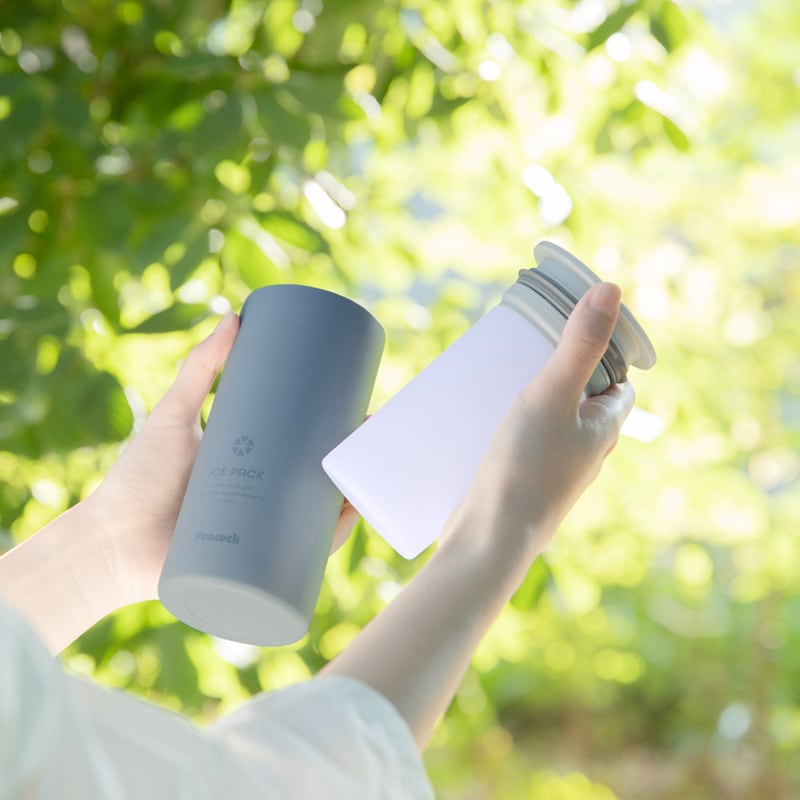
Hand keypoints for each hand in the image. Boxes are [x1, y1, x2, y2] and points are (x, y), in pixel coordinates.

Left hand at [86, 313, 360, 607]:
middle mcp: (264, 499)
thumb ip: (199, 368)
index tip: (362, 411)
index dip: (336, 434)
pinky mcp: (257, 566)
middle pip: (320, 482)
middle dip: (353, 464)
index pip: (305, 449)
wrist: (109, 543)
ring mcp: (263, 534)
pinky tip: (354, 517)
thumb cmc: (137, 479)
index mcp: (253, 466)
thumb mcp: (174, 417)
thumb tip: (234, 316)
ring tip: (367, 474)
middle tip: (371, 439)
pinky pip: (303, 556)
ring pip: (320, 517)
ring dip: (352, 498)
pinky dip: (331, 540)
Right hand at [442, 282, 634, 578]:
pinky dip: (512, 423)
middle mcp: (586, 451)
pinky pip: (526, 441)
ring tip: (499, 376)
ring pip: (551, 419)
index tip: (571, 328)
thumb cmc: (526, 470)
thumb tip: (611, 289)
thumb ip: (579, 345)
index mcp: (605, 429)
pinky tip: (483, 418)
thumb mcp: (551, 395)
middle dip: (558, 370)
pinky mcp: (524, 480)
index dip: (602, 351)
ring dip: (532, 397)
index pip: (618, 379)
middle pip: (581, 397)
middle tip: (525, 348)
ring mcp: (555, 469)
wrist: (489, 540)